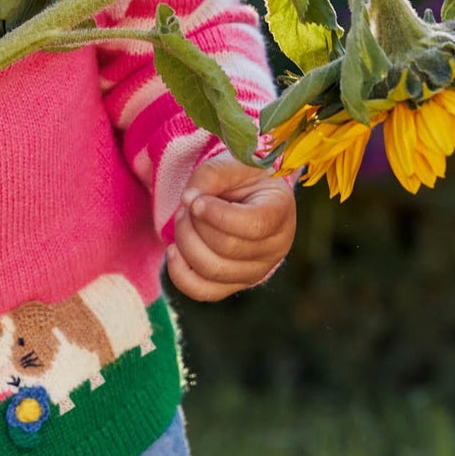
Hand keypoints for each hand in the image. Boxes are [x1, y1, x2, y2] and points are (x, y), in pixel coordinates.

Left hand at [165, 156, 295, 301]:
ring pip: (213, 270)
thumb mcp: (230, 164)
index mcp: (280, 211)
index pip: (254, 225)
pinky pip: (203, 292)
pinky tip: (174, 250)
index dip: (218, 215)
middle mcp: (275, 247)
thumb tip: (188, 199)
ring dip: (186, 242)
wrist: (246, 197)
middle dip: (195, 224)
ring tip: (182, 219)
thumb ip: (210, 175)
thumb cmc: (241, 177)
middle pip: (227, 248)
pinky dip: (180, 273)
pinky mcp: (234, 284)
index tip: (196, 201)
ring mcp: (256, 271)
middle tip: (187, 203)